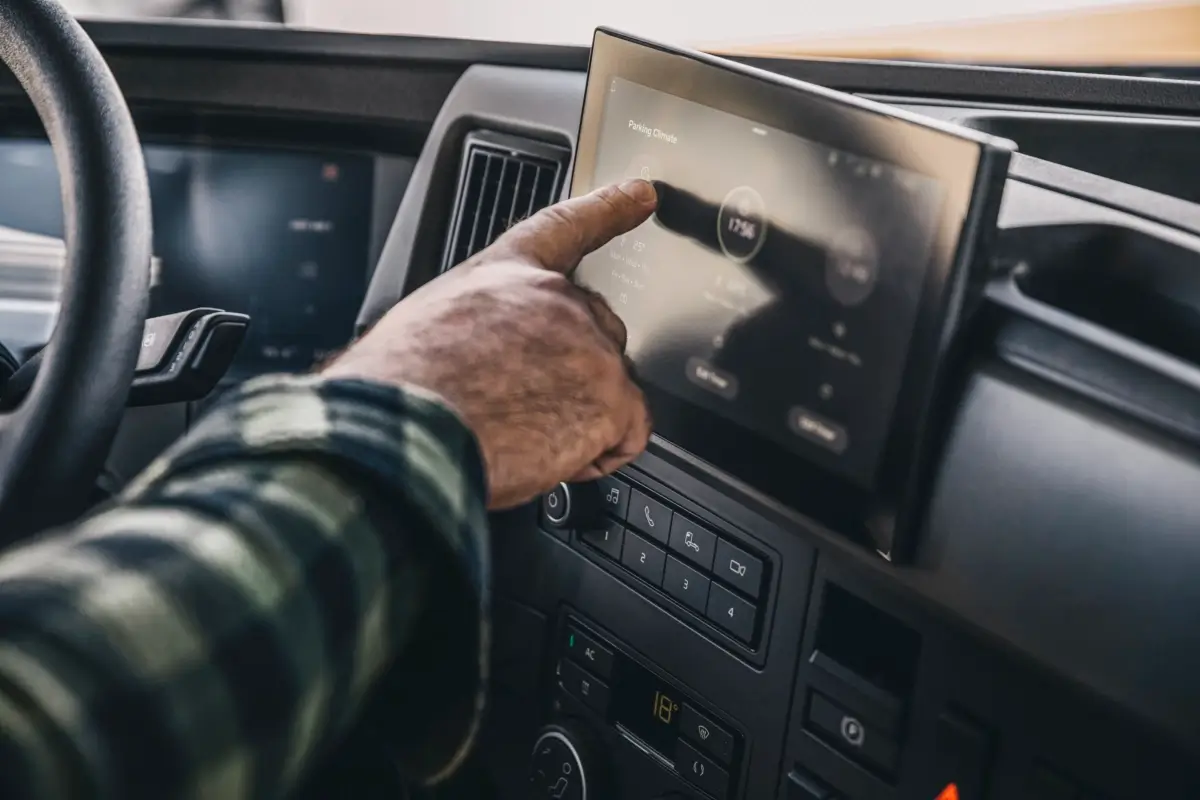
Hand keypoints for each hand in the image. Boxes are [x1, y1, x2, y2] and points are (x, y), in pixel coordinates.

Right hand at [323, 179, 656, 508]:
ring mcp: (590, 347)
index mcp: (505, 274)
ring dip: (577, 420)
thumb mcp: (427, 326)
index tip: (641, 195)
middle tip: (521, 407)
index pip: (566, 229)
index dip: (608, 210)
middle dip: (573, 374)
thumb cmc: (403, 389)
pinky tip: (553, 456)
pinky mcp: (611, 397)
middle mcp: (556, 299)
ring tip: (519, 436)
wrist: (408, 430)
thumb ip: (478, 325)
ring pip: (609, 390)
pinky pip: (628, 435)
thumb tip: (479, 359)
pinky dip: (597, 455)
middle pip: (597, 333)